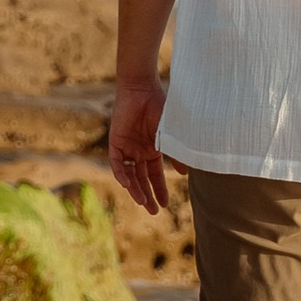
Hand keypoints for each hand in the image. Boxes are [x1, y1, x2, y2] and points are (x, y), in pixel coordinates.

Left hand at [107, 74, 174, 214]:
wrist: (142, 89)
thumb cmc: (160, 107)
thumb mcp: (170, 134)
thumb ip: (175, 153)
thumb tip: (185, 173)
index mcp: (152, 149)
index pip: (155, 175)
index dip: (159, 189)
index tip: (166, 204)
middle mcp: (139, 151)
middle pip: (142, 179)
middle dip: (147, 195)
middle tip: (154, 211)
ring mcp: (127, 147)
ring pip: (129, 175)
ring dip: (135, 189)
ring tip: (143, 203)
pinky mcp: (115, 142)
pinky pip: (116, 163)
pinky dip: (121, 174)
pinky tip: (128, 185)